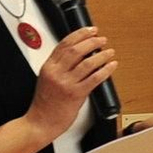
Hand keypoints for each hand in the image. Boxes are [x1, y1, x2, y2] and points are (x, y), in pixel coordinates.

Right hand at [26, 26, 115, 141]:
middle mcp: (56, 73)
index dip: (80, 34)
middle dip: (92, 42)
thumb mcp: (47, 79)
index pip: (64, 44)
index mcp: (48, 67)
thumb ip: (60, 66)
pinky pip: (94, 79)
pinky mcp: (76, 94)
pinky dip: (105, 70)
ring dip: (102, 55)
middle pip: (76, 50)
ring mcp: (66, 84)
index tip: (91, 30)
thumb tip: (81, 54)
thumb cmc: (45, 103)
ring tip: (109, 52)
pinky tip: (112, 65)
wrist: (40, 122)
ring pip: (87, 63)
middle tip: (102, 39)